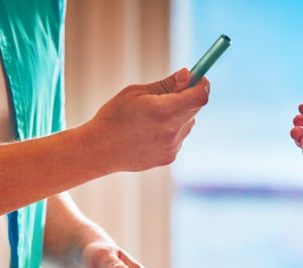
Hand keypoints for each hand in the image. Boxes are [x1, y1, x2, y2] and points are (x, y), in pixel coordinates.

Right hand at [87, 68, 209, 172]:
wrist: (100, 150)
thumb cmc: (114, 117)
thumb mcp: (136, 93)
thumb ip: (166, 85)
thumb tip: (188, 74)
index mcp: (164, 112)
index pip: (199, 97)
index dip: (202, 84)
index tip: (198, 77)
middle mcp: (172, 132)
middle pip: (195, 109)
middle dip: (189, 96)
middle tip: (174, 88)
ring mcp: (172, 147)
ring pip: (187, 124)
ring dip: (179, 114)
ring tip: (151, 116)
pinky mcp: (169, 158)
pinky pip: (178, 138)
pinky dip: (171, 130)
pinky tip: (148, 131)